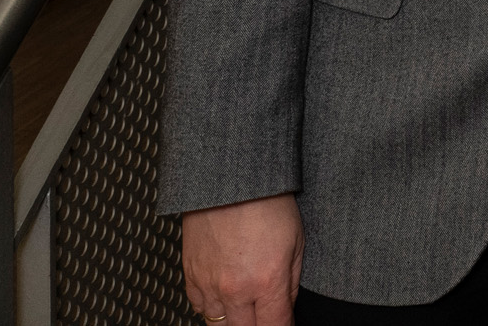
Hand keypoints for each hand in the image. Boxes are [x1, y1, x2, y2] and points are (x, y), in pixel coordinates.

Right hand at [181, 195, 301, 325]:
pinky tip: (224, 297)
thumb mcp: (297, 240)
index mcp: (266, 281)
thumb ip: (292, 282)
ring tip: (245, 308)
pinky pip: (199, 307)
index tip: (285, 325)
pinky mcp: (190, 274)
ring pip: (218, 324)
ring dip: (234, 320)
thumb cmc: (266, 200)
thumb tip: (287, 306)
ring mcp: (209, 284)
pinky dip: (212, 307)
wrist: (228, 176)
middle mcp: (235, 289)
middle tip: (265, 316)